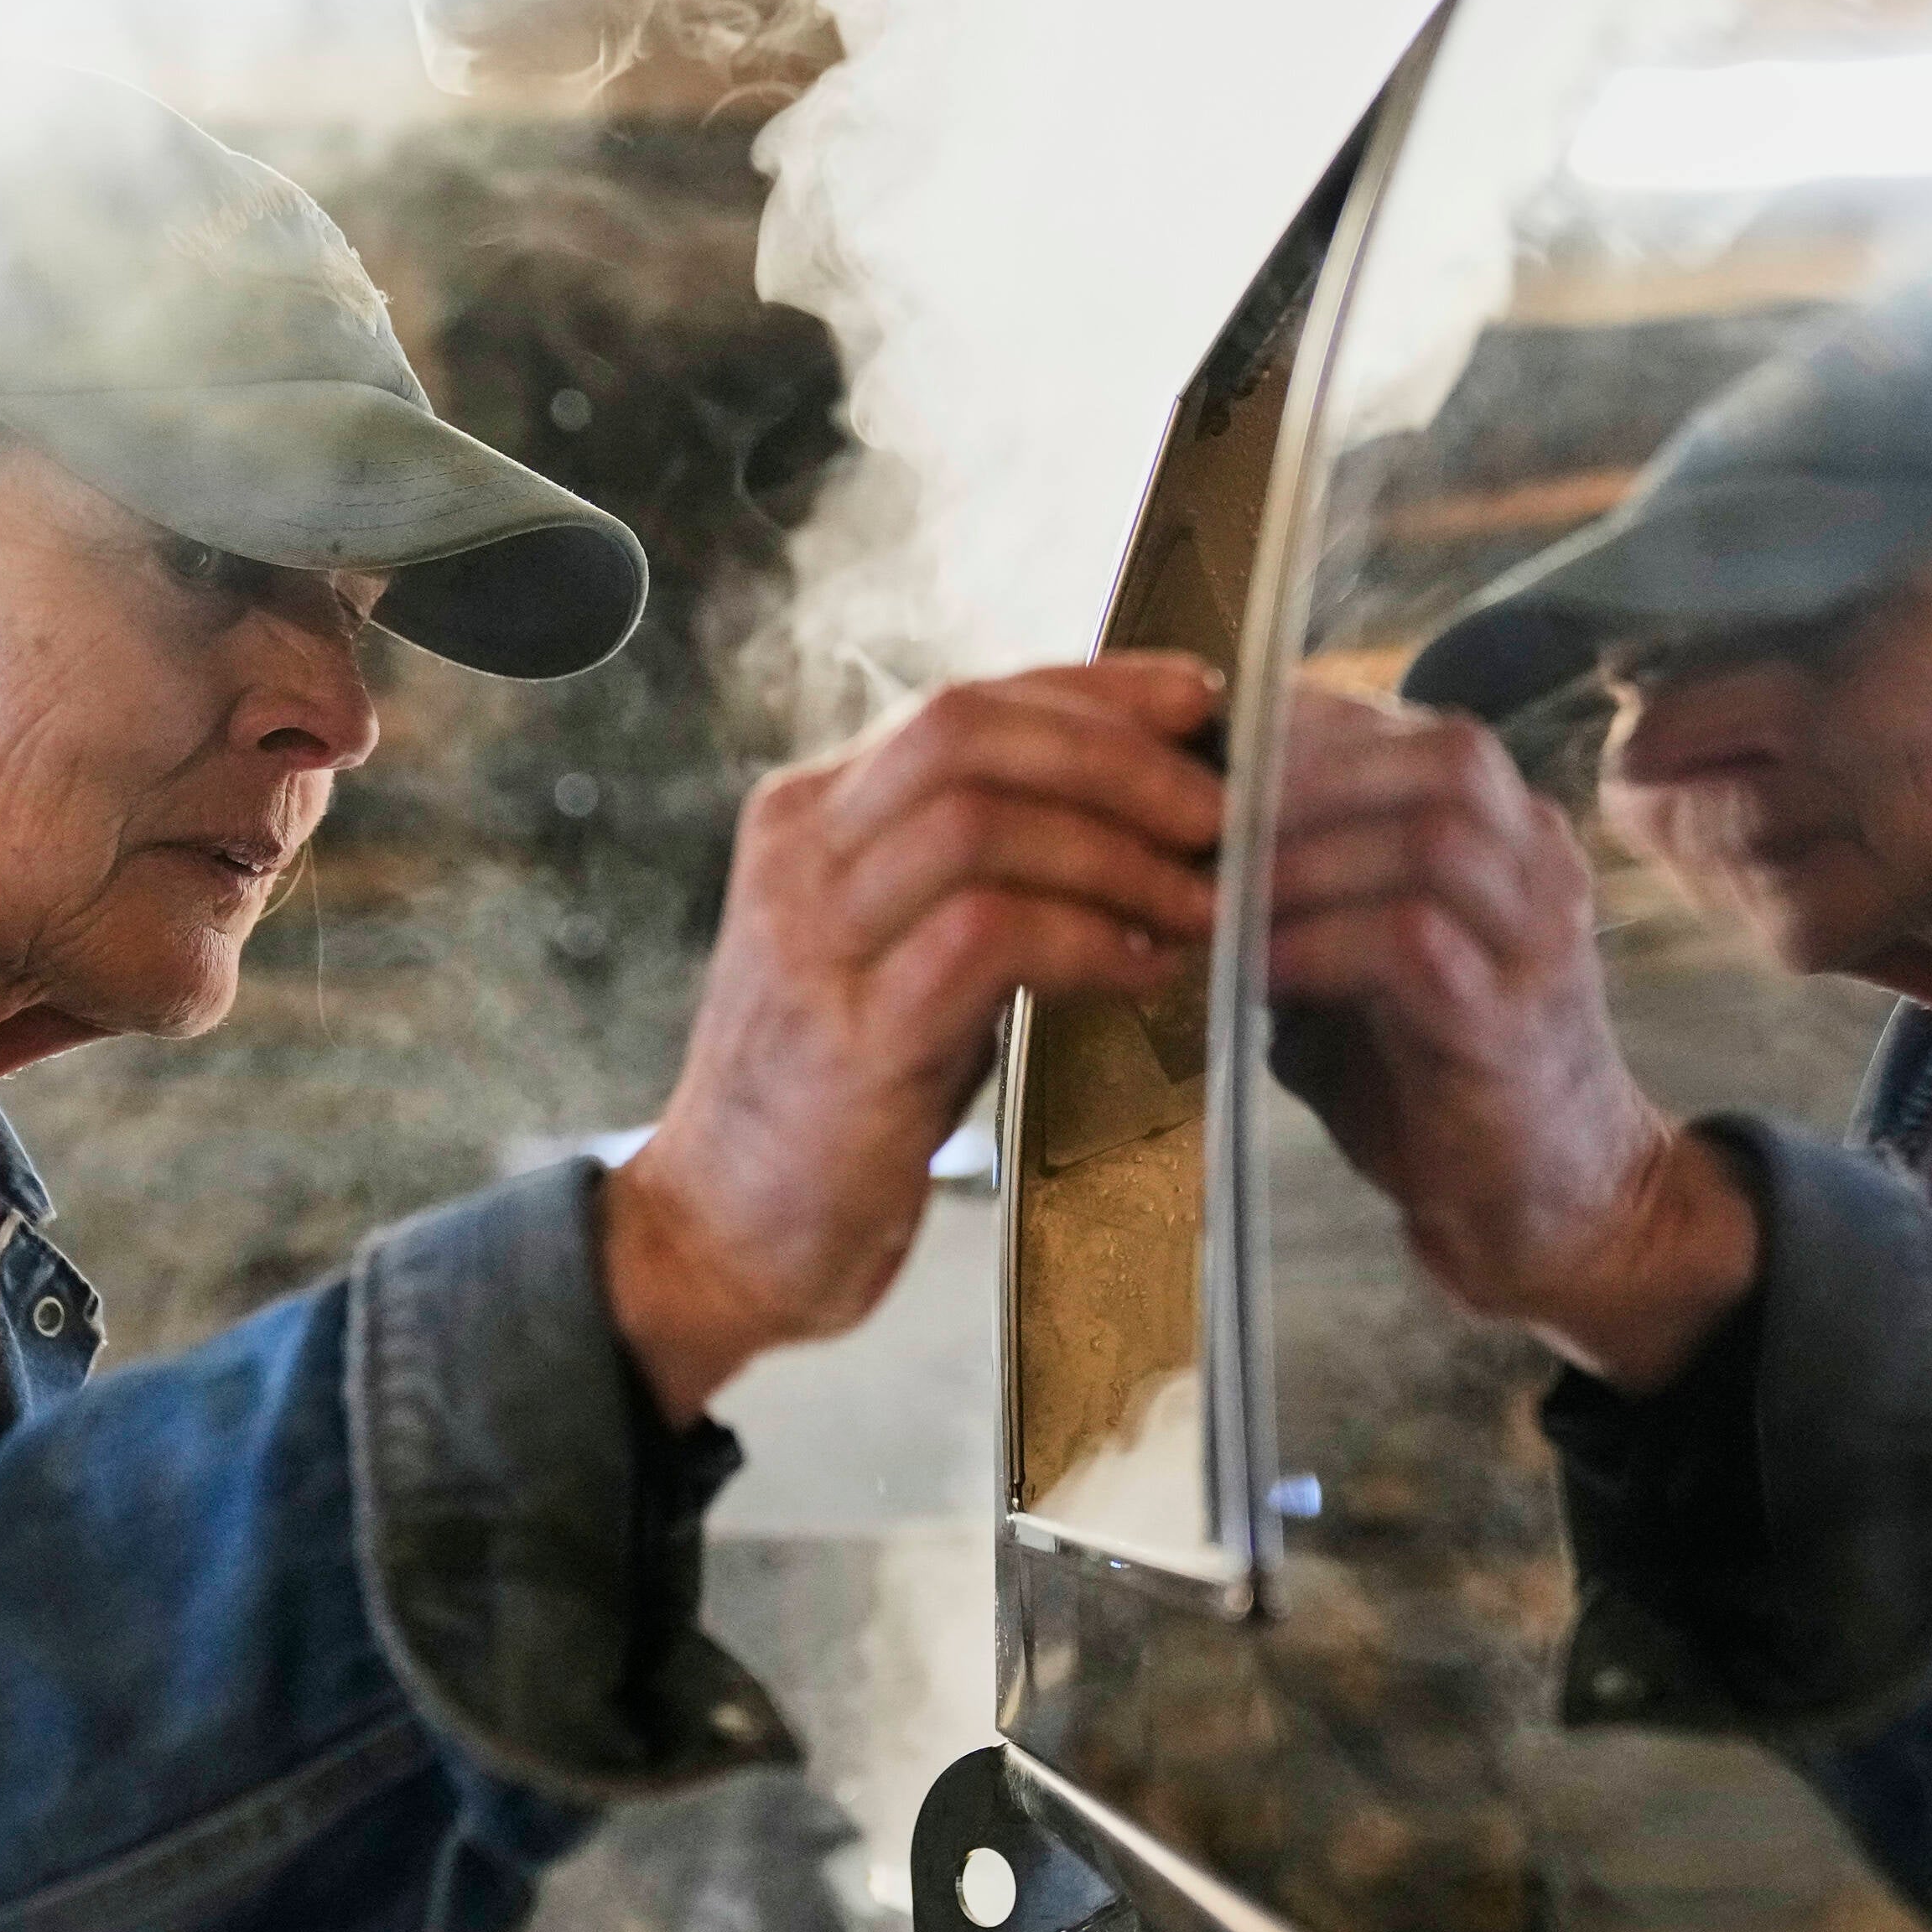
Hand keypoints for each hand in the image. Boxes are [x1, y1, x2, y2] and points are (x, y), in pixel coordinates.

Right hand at [603, 655, 1228, 1422]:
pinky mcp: (849, 1034)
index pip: (965, 704)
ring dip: (1117, 852)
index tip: (1198, 701)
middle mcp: (800, 855)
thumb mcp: (892, 957)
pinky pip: (987, 936)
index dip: (1096, 691)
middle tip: (1216, 811)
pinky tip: (1145, 969)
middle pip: (969, 732)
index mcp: (810, 818)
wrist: (715, 1239)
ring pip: (981, 820)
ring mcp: (813, 941)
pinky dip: (1088, 939)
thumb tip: (1130, 821)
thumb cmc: (830, 1108)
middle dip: (1117, 757)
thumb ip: (973, 880)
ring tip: (1198, 900)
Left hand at [1263, 689, 1758, 1391]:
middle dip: (1307, 777)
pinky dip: (1319, 942)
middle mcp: (1541, 868)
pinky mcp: (1512, 1025)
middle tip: (1203, 820)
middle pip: (1442, 757)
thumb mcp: (1361, 964)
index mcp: (1511, 836)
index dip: (1309, 731)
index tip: (1209, 761)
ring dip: (1305, 856)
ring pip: (1432, 837)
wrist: (1545, 1204)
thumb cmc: (1435, 1078)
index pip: (1417, 730)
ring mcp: (1539, 943)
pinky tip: (1253, 967)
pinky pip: (1414, 944)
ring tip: (1216, 892)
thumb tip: (1181, 845)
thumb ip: (1301, 898)